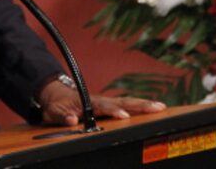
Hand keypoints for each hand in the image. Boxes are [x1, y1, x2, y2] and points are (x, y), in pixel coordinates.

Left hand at [37, 79, 165, 125]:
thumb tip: (73, 120)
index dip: (114, 111)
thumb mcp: (53, 111)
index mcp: (88, 101)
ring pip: (127, 103)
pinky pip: (126, 106)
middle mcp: (101, 100)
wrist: (56, 94)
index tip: (124, 117)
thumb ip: (62, 116)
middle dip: (139, 104)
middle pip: (122, 102)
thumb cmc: (57, 104)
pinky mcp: (110, 107)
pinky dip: (139, 107)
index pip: (104, 106)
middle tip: (158, 107)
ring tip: (161, 107)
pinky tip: (153, 110)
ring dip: (143, 105)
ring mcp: (106, 103)